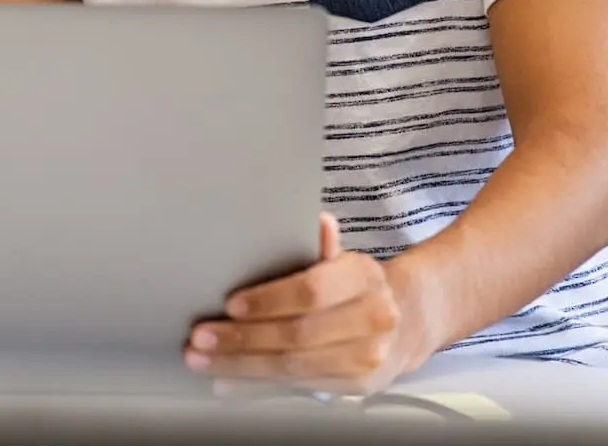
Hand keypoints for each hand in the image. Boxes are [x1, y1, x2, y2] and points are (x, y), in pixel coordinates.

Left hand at [184, 213, 432, 393]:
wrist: (406, 323)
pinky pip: (298, 387)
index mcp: (364, 278)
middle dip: (242, 339)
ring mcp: (368, 358)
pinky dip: (257, 385)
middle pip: (297, 335)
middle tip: (202, 337)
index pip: (311, 290)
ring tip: (203, 360)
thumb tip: (318, 221)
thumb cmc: (356, 287)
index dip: (268, 300)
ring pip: (294, 367)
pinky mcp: (357, 386)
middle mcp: (373, 320)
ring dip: (241, 365)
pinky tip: (227, 380)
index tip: (230, 304)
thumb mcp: (342, 261)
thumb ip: (320, 248)